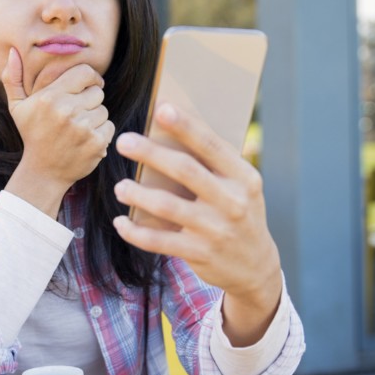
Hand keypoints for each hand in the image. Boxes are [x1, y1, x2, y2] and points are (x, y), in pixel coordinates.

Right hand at [2, 47, 114, 214]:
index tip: (88, 86)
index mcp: (50, 97)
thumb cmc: (32, 135)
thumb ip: (13, 78)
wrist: (43, 172)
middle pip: (97, 92)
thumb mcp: (17, 107)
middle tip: (76, 114)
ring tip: (78, 129)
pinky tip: (85, 140)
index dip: (90, 78)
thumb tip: (13, 51)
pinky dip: (101, 133)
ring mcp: (83, 128)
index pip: (86, 73)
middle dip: (89, 101)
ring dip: (95, 118)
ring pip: (103, 110)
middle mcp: (67, 111)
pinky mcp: (96, 143)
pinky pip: (109, 126)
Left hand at [112, 103, 281, 344]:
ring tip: (119, 186)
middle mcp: (233, 202)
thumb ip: (213, 165)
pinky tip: (120, 222)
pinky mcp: (200, 254)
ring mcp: (216, 230)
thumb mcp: (239, 187)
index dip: (186, 126)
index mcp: (244, 177)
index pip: (212, 146)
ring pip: (168, 207)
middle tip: (123, 141)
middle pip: (185, 171)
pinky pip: (159, 241)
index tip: (161, 108)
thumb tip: (168, 131)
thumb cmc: (237, 212)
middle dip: (151, 153)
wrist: (256, 266)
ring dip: (138, 195)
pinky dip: (135, 232)